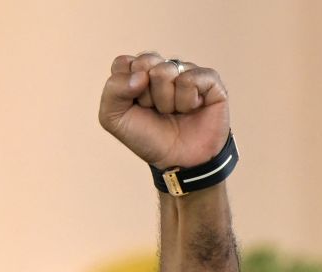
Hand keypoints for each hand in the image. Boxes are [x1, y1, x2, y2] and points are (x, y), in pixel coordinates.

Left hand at [99, 52, 228, 169]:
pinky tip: (192, 109)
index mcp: (138, 73)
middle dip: (144, 94)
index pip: (122, 63)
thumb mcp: (114, 119)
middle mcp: (163, 67)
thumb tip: (141, 75)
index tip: (134, 106)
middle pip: (144, 62)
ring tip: (173, 112)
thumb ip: (112, 91)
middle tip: (154, 110)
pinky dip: (186, 101)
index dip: (124, 88)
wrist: (177, 160)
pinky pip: (189, 79)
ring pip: (165, 71)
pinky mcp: (209, 79)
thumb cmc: (147, 137)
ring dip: (165, 101)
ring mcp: (186, 71)